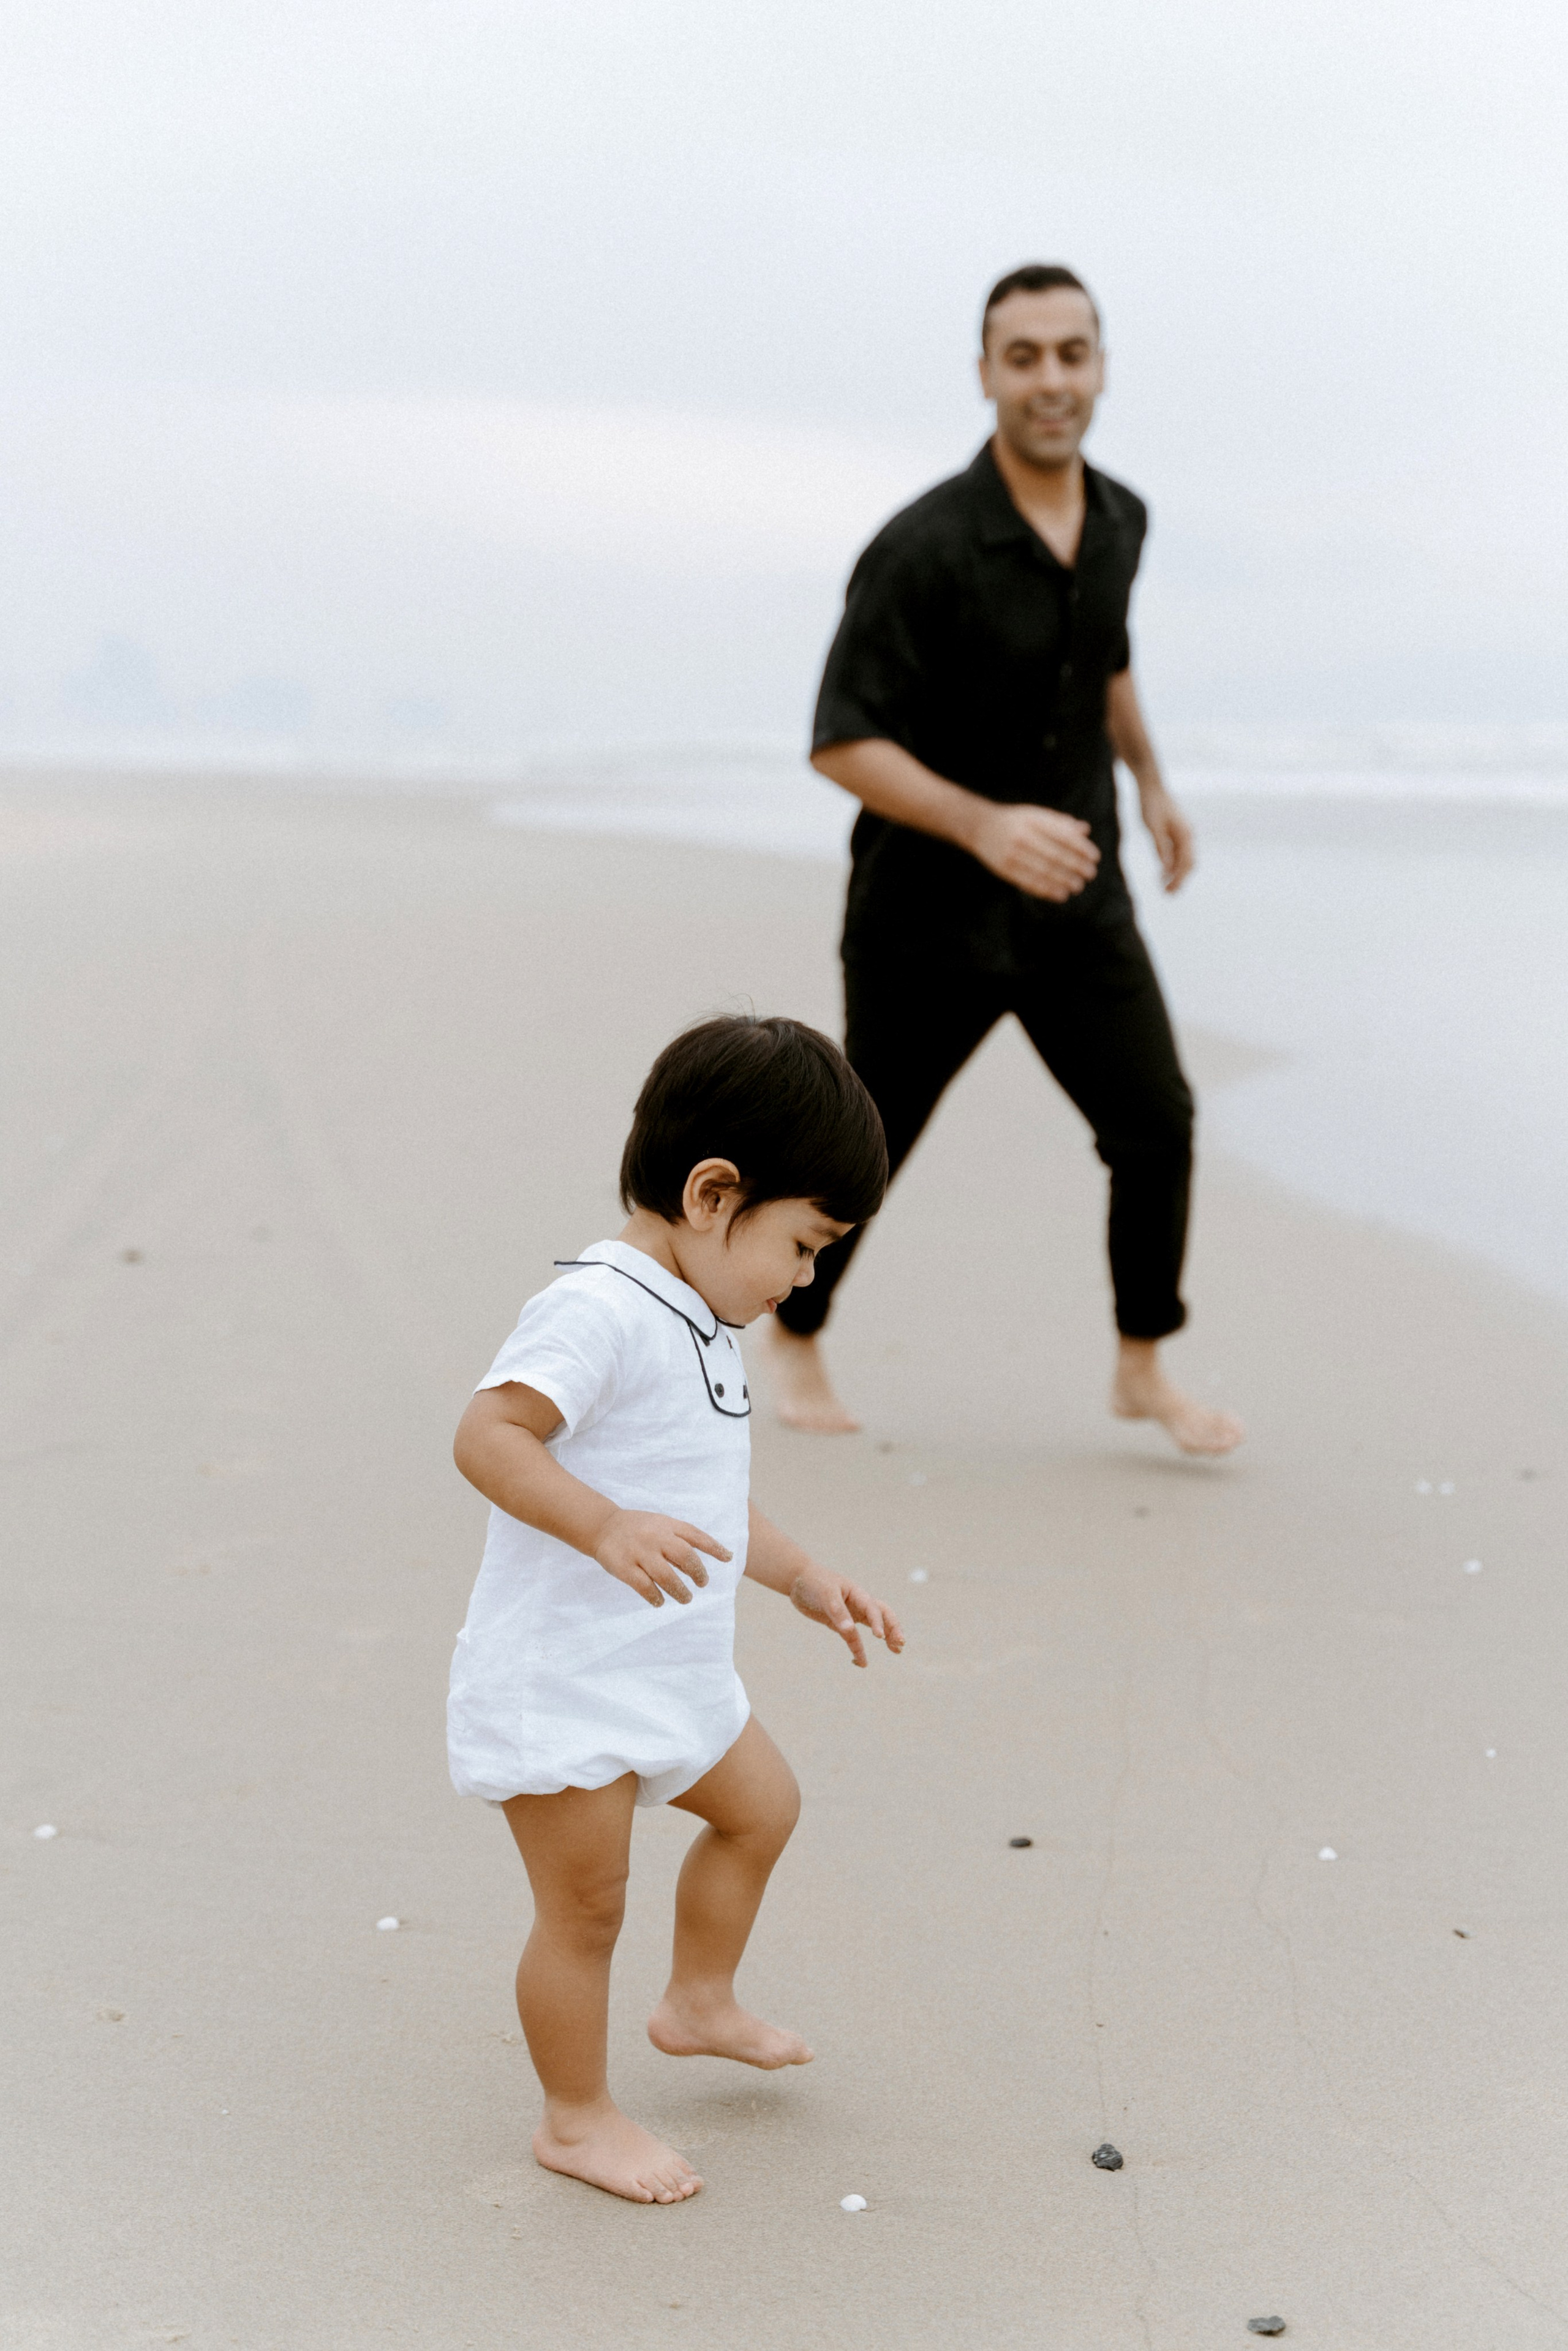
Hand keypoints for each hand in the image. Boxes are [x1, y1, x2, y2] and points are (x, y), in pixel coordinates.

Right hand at [593, 1510, 730, 1607]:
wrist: (603, 1526)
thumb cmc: (640, 1529)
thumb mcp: (661, 1526)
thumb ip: (681, 1542)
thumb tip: (701, 1567)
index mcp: (667, 1525)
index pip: (695, 1535)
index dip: (714, 1547)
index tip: (728, 1558)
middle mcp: (655, 1537)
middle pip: (685, 1556)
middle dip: (698, 1573)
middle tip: (702, 1583)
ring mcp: (639, 1552)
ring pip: (666, 1576)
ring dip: (680, 1591)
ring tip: (686, 1599)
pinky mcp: (624, 1567)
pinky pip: (644, 1587)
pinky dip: (656, 1597)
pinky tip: (660, 1601)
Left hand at [788, 1565, 904, 1666]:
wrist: (797, 1580)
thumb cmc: (814, 1582)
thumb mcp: (826, 1595)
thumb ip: (838, 1612)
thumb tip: (849, 1630)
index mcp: (857, 1593)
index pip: (873, 1608)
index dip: (878, 1622)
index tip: (880, 1637)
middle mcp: (858, 1603)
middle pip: (883, 1615)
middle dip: (893, 1628)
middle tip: (900, 1644)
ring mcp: (850, 1614)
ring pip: (872, 1626)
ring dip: (886, 1637)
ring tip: (897, 1650)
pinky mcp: (840, 1624)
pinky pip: (853, 1638)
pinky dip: (858, 1650)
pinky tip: (862, 1663)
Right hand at [969, 801, 1099, 900]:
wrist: (980, 827)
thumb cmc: (1015, 821)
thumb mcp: (1036, 814)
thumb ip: (1059, 822)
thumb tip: (1084, 830)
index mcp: (1034, 820)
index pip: (1063, 835)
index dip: (1081, 848)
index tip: (1095, 857)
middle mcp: (1023, 836)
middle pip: (1055, 855)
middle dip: (1076, 866)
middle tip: (1090, 874)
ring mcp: (1013, 854)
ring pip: (1044, 871)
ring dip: (1065, 881)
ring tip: (1078, 886)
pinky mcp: (1005, 869)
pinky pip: (1030, 883)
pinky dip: (1048, 890)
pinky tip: (1061, 894)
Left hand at [1139, 783, 1193, 891]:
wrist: (1152, 786)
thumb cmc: (1151, 805)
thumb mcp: (1153, 827)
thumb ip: (1161, 847)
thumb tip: (1166, 869)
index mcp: (1185, 835)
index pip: (1186, 864)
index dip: (1178, 880)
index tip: (1168, 891)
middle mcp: (1188, 835)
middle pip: (1189, 864)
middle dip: (1180, 880)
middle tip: (1167, 894)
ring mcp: (1184, 834)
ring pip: (1184, 859)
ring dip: (1176, 874)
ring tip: (1164, 887)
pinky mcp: (1177, 832)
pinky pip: (1178, 853)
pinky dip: (1172, 865)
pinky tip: (1162, 873)